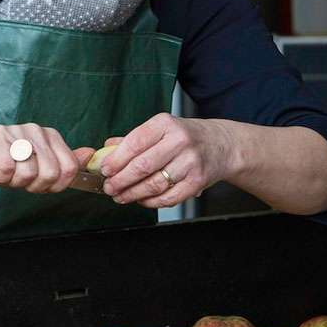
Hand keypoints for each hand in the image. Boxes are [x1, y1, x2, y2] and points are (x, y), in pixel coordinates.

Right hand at [0, 124, 84, 193]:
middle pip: (50, 173)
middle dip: (34, 186)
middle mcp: (35, 130)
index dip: (55, 186)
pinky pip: (7, 169)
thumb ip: (64, 162)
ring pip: (28, 172)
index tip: (40, 185)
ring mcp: (16, 131)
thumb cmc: (4, 165)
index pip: (68, 168)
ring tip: (6, 173)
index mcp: (50, 135)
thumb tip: (90, 154)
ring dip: (14, 182)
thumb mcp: (38, 167)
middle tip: (19, 180)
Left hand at [99, 113, 234, 207]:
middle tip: (109, 187)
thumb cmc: (186, 137)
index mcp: (165, 124)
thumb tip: (106, 148)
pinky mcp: (198, 181)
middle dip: (121, 180)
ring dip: (133, 194)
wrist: (221, 145)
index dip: (116, 159)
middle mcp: (179, 141)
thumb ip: (134, 139)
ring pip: (154, 184)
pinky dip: (151, 202)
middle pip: (143, 165)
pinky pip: (169, 197)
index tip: (104, 170)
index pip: (135, 142)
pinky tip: (141, 200)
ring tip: (121, 197)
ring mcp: (190, 162)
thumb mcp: (161, 129)